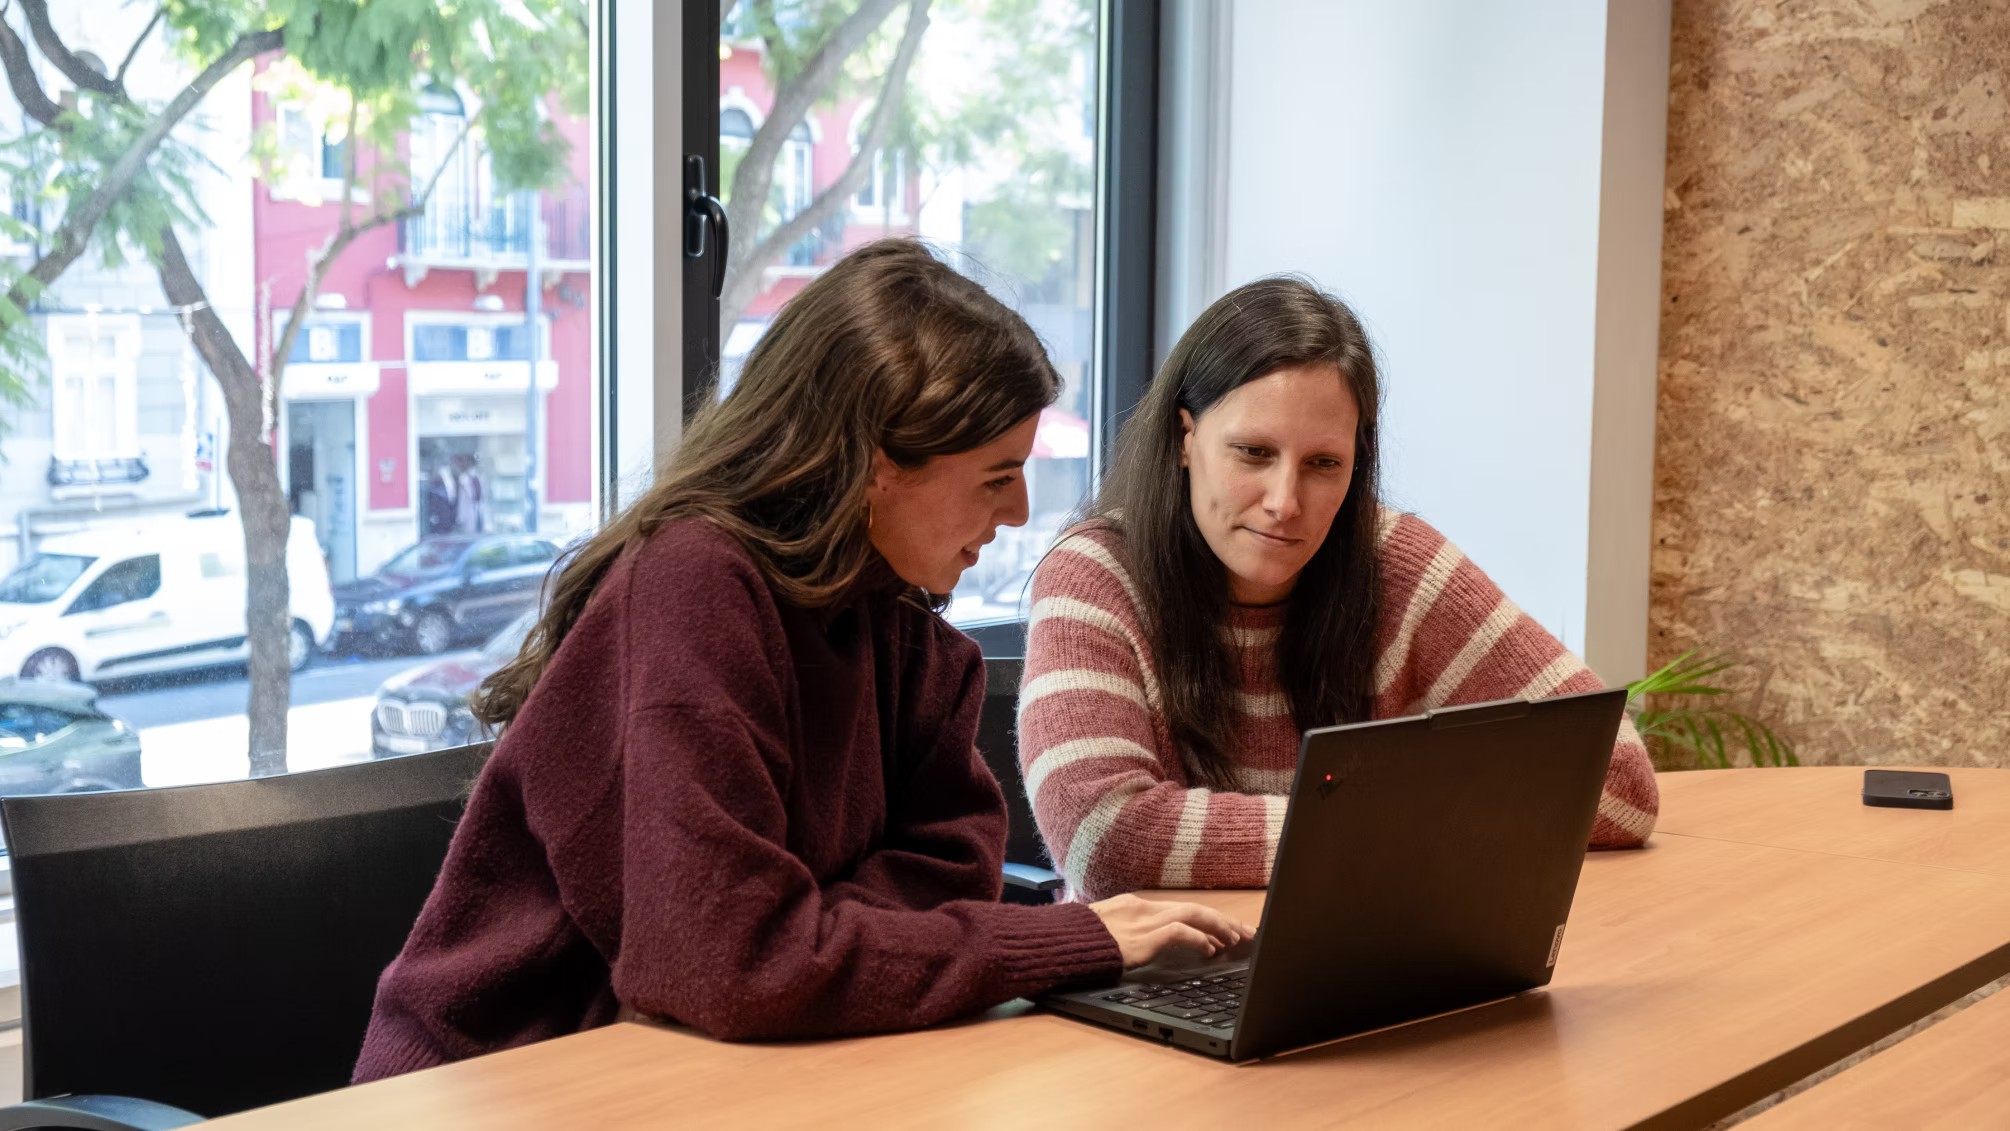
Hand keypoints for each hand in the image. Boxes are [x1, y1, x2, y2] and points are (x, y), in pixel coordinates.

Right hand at [1087, 893, 1255, 968]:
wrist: (1053, 942)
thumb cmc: (1072, 942)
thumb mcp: (1102, 931)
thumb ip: (1126, 933)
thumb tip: (1144, 944)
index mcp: (1133, 906)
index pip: (1180, 908)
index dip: (1207, 919)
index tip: (1225, 930)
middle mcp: (1141, 909)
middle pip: (1193, 908)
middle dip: (1223, 920)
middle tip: (1246, 933)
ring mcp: (1141, 922)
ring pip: (1193, 915)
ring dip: (1219, 927)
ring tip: (1236, 940)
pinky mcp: (1140, 939)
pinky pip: (1179, 932)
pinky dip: (1199, 939)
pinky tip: (1210, 949)